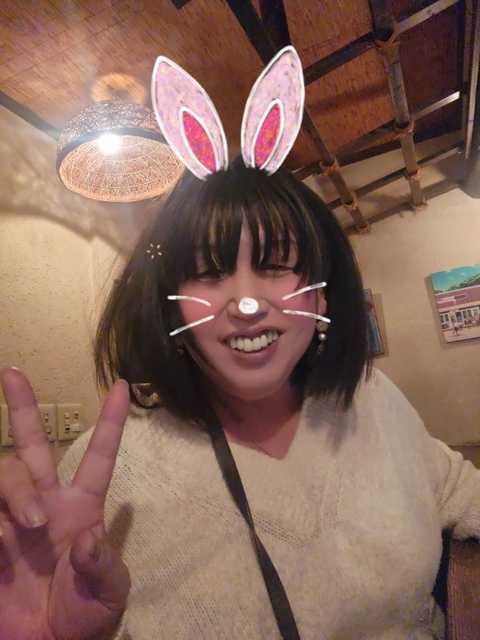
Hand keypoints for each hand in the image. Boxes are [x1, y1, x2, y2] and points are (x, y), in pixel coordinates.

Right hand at [0, 368, 130, 639]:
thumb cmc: (81, 619)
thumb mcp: (107, 596)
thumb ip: (103, 566)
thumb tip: (88, 536)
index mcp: (80, 508)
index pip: (97, 457)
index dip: (110, 423)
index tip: (122, 386)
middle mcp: (43, 503)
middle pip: (30, 446)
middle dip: (22, 406)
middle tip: (13, 373)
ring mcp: (10, 520)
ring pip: (6, 473)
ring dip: (15, 490)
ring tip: (30, 523)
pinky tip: (2, 548)